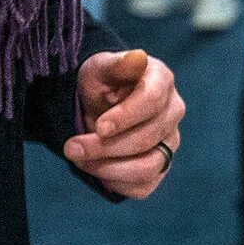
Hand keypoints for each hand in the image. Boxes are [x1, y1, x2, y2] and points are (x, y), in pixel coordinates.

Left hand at [66, 49, 185, 198]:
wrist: (100, 104)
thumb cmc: (101, 82)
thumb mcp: (101, 67)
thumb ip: (117, 64)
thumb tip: (137, 57)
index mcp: (162, 81)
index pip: (153, 101)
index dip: (125, 117)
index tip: (99, 126)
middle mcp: (173, 113)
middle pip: (147, 138)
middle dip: (104, 147)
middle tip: (71, 147)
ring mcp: (170, 142)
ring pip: (148, 167)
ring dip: (108, 168)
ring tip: (79, 159)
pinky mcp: (160, 167)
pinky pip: (144, 186)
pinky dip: (116, 183)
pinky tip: (95, 169)